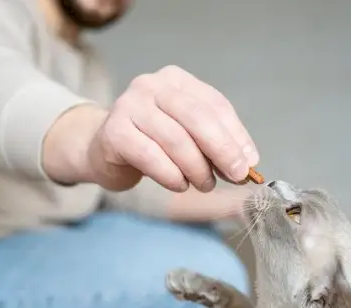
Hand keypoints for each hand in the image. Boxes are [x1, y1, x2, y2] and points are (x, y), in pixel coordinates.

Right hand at [86, 65, 258, 191]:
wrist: (101, 149)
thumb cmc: (152, 142)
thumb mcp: (188, 136)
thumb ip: (216, 143)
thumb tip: (247, 162)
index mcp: (176, 80)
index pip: (215, 104)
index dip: (236, 135)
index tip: (249, 162)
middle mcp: (151, 85)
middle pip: (197, 117)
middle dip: (222, 150)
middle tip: (235, 176)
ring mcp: (129, 105)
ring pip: (176, 139)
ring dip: (197, 168)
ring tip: (204, 184)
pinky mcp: (114, 131)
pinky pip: (151, 156)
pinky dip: (171, 175)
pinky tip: (179, 184)